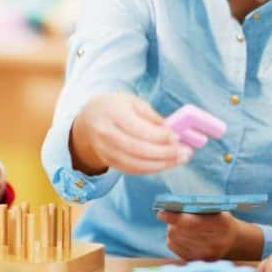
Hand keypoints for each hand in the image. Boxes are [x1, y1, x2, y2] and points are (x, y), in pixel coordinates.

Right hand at [71, 93, 189, 174]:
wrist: (87, 121)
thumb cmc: (114, 108)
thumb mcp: (131, 101)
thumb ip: (150, 115)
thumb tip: (170, 129)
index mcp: (112, 113)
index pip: (137, 129)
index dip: (158, 135)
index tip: (177, 137)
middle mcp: (106, 134)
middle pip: (137, 149)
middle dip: (164, 153)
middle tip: (184, 152)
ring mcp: (106, 151)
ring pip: (136, 164)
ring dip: (162, 164)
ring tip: (181, 159)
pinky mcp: (110, 163)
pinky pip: (133, 170)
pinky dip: (152, 168)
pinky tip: (167, 163)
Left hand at [157, 211, 239, 260]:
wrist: (233, 241)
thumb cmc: (221, 219)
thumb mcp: (216, 209)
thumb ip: (198, 207)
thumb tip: (173, 207)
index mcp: (221, 225)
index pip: (191, 222)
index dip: (174, 217)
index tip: (161, 212)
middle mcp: (214, 243)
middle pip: (181, 232)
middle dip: (171, 223)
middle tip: (166, 214)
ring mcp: (206, 255)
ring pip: (176, 240)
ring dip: (172, 230)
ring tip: (175, 224)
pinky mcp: (198, 261)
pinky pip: (176, 249)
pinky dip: (173, 240)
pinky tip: (178, 234)